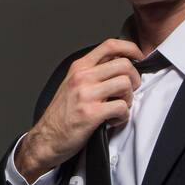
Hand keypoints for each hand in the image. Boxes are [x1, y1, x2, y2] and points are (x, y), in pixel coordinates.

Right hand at [16, 38, 145, 182]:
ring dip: (129, 99)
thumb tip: (118, 65)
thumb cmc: (61, 115)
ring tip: (119, 108)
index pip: (110, 45)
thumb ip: (92, 73)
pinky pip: (122, 107)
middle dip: (134, 78)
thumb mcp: (72, 85)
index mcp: (79, 68)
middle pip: (124, 64)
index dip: (131, 48)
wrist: (45, 139)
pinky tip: (113, 120)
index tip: (138, 57)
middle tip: (129, 91)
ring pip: (125, 84)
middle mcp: (82, 77)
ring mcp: (86, 94)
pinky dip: (123, 116)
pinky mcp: (91, 113)